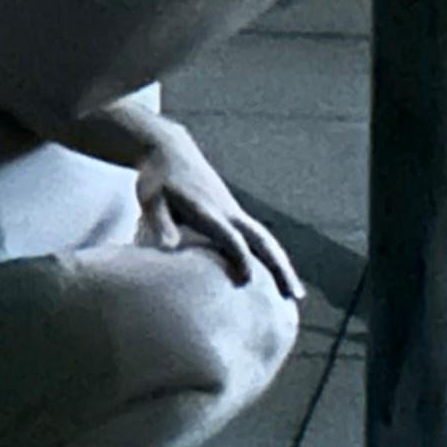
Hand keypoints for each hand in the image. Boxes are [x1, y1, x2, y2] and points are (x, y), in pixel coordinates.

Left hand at [135, 124, 302, 301]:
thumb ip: (159, 223)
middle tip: (295, 295)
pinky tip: (277, 276)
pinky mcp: (233, 214)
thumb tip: (166, 248)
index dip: (239, 257)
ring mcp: (234, 212)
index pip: (230, 236)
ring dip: (282, 265)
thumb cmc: (158, 179)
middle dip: (279, 267)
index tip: (248, 280)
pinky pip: (259, 238)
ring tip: (296, 294)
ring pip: (266, 240)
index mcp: (208, 211)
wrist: (170, 151)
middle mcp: (228, 212)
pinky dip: (272, 256)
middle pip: (262, 240)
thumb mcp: (151, 199)